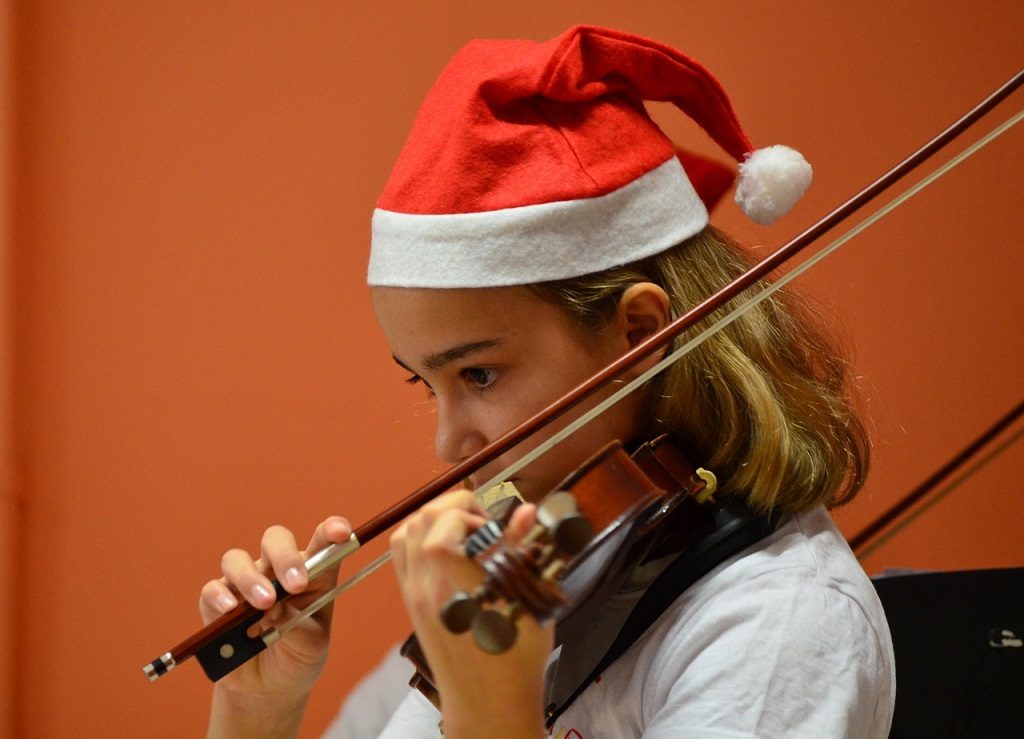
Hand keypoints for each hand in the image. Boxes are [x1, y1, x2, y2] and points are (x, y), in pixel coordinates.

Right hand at [199, 516, 351, 698]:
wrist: (268, 688)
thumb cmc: (297, 655)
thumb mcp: (312, 645)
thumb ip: (300, 625)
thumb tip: (277, 608)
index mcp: (311, 573)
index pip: (322, 542)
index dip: (332, 530)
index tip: (341, 532)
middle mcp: (276, 570)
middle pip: (275, 540)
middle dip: (285, 556)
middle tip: (295, 584)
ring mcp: (245, 583)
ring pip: (237, 559)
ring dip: (251, 578)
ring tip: (265, 604)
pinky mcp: (216, 604)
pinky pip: (212, 590)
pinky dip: (220, 597)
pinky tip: (230, 610)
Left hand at [391, 490, 551, 737]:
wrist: (488, 704)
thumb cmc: (515, 659)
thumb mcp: (529, 601)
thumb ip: (521, 550)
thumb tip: (526, 511)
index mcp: (457, 584)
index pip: (444, 522)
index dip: (470, 510)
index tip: (495, 526)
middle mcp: (427, 586)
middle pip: (421, 519)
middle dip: (454, 507)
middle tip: (483, 523)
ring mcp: (415, 595)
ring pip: (406, 533)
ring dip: (434, 520)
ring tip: (465, 532)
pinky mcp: (412, 604)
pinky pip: (403, 557)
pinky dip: (420, 540)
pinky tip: (449, 551)